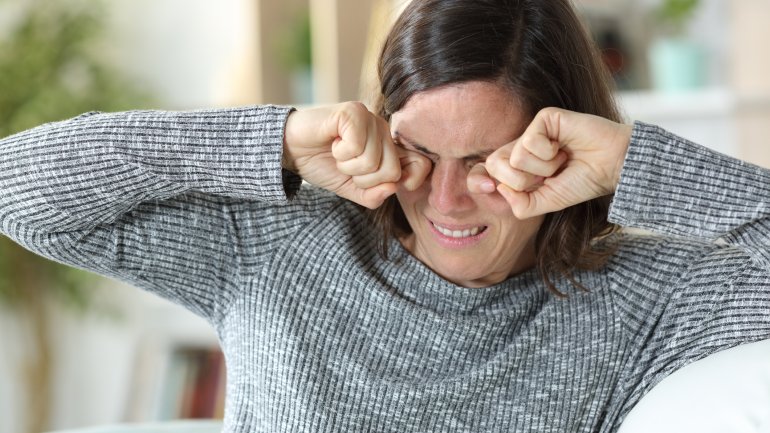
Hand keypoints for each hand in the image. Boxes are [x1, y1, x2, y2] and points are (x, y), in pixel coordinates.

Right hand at [283, 102, 430, 208]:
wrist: (290, 148)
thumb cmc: (322, 164)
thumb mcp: (351, 189)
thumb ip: (374, 195)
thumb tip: (393, 187)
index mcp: (389, 146)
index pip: (420, 165)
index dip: (405, 181)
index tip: (376, 183)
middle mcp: (384, 129)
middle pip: (392, 171)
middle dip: (363, 179)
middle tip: (346, 167)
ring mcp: (370, 118)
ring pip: (374, 161)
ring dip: (348, 166)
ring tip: (337, 154)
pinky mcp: (353, 111)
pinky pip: (357, 146)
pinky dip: (340, 153)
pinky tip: (332, 142)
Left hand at [467, 107, 631, 218]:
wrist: (611, 166)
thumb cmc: (582, 182)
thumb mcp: (547, 203)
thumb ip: (521, 205)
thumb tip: (499, 187)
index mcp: (517, 167)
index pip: (483, 171)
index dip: (477, 180)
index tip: (487, 187)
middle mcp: (520, 147)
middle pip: (493, 165)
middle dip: (523, 181)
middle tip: (548, 176)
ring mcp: (531, 131)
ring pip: (515, 158)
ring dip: (543, 167)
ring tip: (562, 159)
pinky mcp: (543, 117)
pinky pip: (529, 142)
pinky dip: (549, 153)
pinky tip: (565, 146)